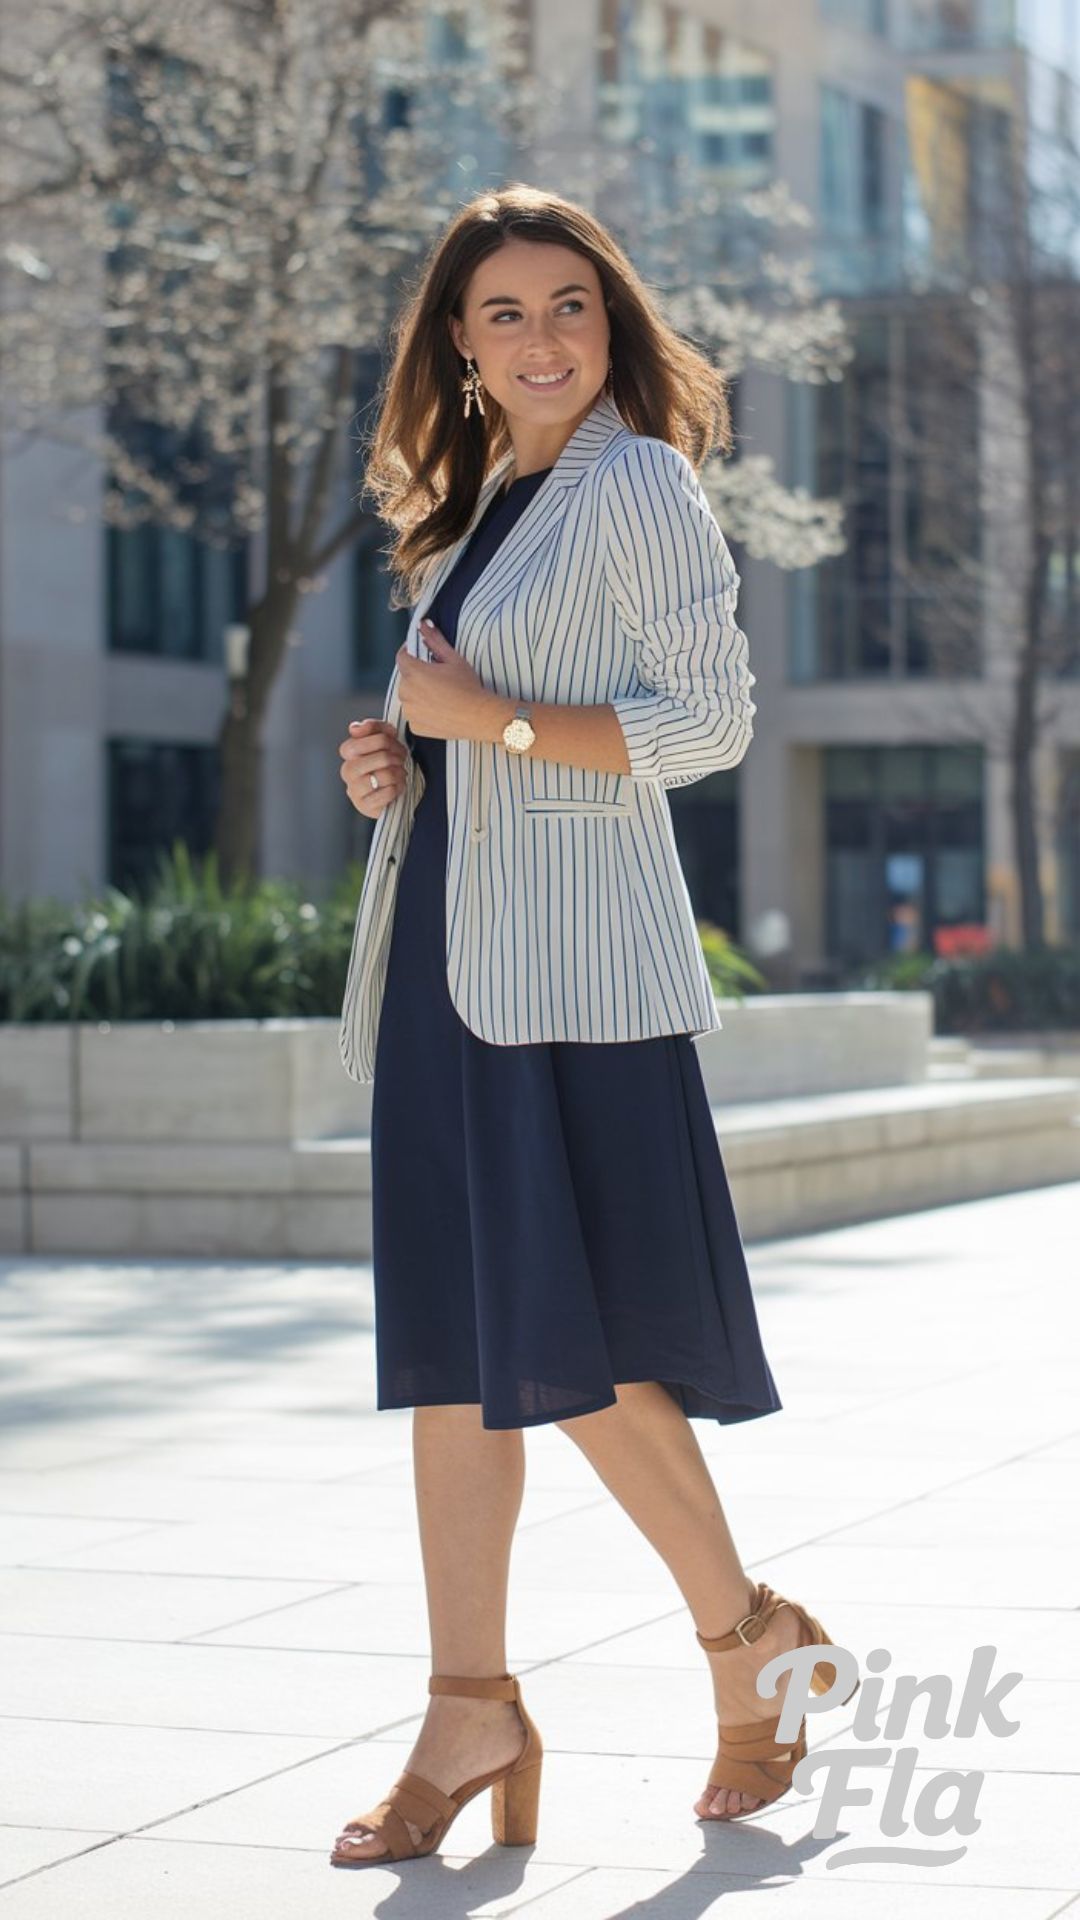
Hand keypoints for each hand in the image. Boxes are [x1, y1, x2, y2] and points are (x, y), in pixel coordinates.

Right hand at [338, 719, 409, 819]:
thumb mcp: (381, 741)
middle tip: (400, 760)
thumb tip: (357, 727)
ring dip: (399, 774)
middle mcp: (348, 770)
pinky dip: (398, 788)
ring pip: (386, 775)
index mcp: (349, 752)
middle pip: (383, 757)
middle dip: (397, 758)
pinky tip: (396, 786)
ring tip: (399, 773)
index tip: (393, 743)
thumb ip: (373, 728)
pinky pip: (388, 792)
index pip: (370, 739)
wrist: (385, 792)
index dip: (387, 740)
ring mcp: (354, 789)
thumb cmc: (383, 765)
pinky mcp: (364, 805)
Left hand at [398, 620, 491, 739]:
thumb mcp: (453, 658)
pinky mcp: (415, 726)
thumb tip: (423, 625)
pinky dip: (423, 711)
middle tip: (438, 677)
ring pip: (409, 696)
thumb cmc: (468, 687)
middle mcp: (406, 692)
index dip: (410, 652)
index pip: (402, 656)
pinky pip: (415, 714)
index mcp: (414, 672)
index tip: (421, 653)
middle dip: (417, 674)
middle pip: (406, 677)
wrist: (479, 717)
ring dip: (418, 693)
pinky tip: (440, 709)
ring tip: (440, 695)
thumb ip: (435, 640)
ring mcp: (410, 711)